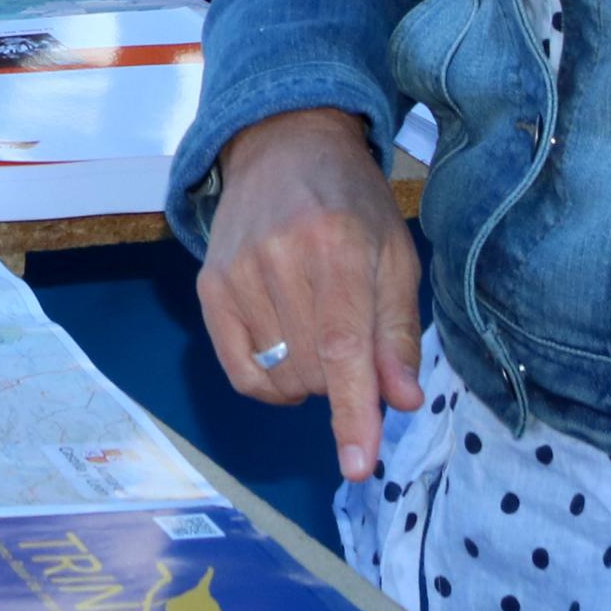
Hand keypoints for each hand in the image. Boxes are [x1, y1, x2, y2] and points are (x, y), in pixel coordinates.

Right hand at [194, 108, 421, 480]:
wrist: (283, 145)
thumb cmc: (352, 204)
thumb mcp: (395, 256)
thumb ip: (397, 332)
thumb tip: (401, 401)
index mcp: (338, 246)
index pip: (344, 349)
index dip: (354, 412)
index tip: (359, 466)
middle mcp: (280, 258)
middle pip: (313, 371)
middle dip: (344, 379)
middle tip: (352, 339)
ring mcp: (236, 272)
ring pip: (279, 376)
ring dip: (309, 377)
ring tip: (317, 329)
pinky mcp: (209, 285)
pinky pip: (241, 371)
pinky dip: (272, 383)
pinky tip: (287, 351)